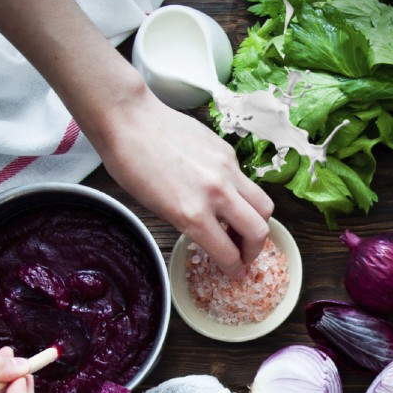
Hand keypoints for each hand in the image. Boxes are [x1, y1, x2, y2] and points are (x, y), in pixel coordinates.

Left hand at [95, 87, 273, 278]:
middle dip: (254, 250)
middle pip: (259, 231)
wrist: (129, 120)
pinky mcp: (228, 153)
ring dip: (258, 222)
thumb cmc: (131, 165)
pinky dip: (240, 194)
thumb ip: (191, 224)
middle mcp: (215, 194)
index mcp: (192, 214)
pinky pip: (245, 182)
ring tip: (243, 225)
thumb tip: (212, 234)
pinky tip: (223, 193)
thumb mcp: (157, 208)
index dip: (234, 269)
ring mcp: (226, 171)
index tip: (235, 272)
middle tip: (245, 253)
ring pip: (263, 206)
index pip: (228, 254)